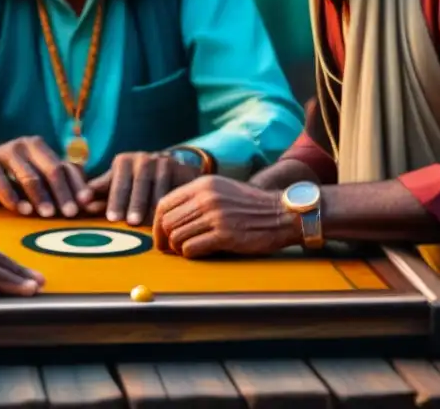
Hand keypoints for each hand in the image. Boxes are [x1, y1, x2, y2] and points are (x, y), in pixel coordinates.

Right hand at [0, 136, 92, 217]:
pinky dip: (14, 199)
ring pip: (30, 177)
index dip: (77, 185)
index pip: (65, 166)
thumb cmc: (15, 172)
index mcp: (41, 146)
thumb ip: (57, 182)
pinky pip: (3, 183)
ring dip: (41, 198)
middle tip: (71, 213)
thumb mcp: (36, 171)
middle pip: (51, 170)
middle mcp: (27, 145)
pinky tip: (23, 211)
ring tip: (48, 215)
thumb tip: (86, 203)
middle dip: (63, 193)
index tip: (86, 203)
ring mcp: (7, 152)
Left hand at [86, 152, 200, 224]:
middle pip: (138, 183)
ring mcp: (163, 161)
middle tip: (131, 223)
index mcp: (123, 161)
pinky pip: (175, 187)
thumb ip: (102, 195)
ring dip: (153, 206)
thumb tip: (82, 204)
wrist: (170, 171)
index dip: (115, 200)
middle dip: (134, 203)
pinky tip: (168, 218)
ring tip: (149, 224)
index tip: (112, 218)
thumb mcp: (119, 187)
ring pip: (157, 186)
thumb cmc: (136, 184)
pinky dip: (171, 203)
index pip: (118, 182)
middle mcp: (142, 158)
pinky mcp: (180, 168)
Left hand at [153, 176, 299, 257]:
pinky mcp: (225, 235)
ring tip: (186, 250)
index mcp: (203, 184)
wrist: (283, 214)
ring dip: (178, 248)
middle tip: (169, 249)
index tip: (160, 235)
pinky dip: (190, 254)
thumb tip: (168, 217)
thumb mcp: (221, 190)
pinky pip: (192, 248)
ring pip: (177, 236)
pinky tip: (199, 253)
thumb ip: (196, 198)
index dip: (156, 223)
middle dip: (164, 239)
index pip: (164, 203)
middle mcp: (206, 197)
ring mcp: (216, 216)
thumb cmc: (250, 206)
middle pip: (167, 222)